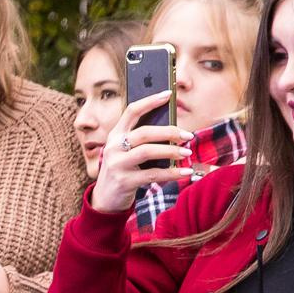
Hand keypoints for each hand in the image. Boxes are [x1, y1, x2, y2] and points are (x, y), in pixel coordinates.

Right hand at [90, 90, 195, 215]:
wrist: (105, 198)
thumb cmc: (123, 169)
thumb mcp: (126, 151)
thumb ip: (142, 139)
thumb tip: (174, 129)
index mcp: (115, 134)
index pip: (132, 111)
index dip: (150, 101)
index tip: (168, 94)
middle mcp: (114, 147)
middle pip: (144, 132)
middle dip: (169, 132)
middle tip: (188, 135)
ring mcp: (117, 164)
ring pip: (148, 152)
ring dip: (171, 151)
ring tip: (187, 152)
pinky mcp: (124, 181)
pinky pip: (152, 175)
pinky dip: (171, 174)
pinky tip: (184, 173)